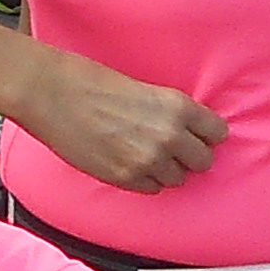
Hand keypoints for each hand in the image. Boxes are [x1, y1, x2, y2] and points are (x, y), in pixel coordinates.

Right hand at [6, 43, 226, 195]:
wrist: (52, 93)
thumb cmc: (91, 82)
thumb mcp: (144, 88)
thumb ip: (169, 112)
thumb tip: (185, 131)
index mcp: (177, 106)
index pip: (217, 133)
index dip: (205, 134)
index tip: (197, 134)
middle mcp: (169, 136)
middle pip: (203, 161)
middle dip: (189, 155)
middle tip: (172, 147)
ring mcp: (148, 161)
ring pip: (177, 179)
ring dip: (166, 169)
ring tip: (145, 154)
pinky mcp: (125, 178)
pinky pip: (151, 189)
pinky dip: (144, 179)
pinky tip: (129, 162)